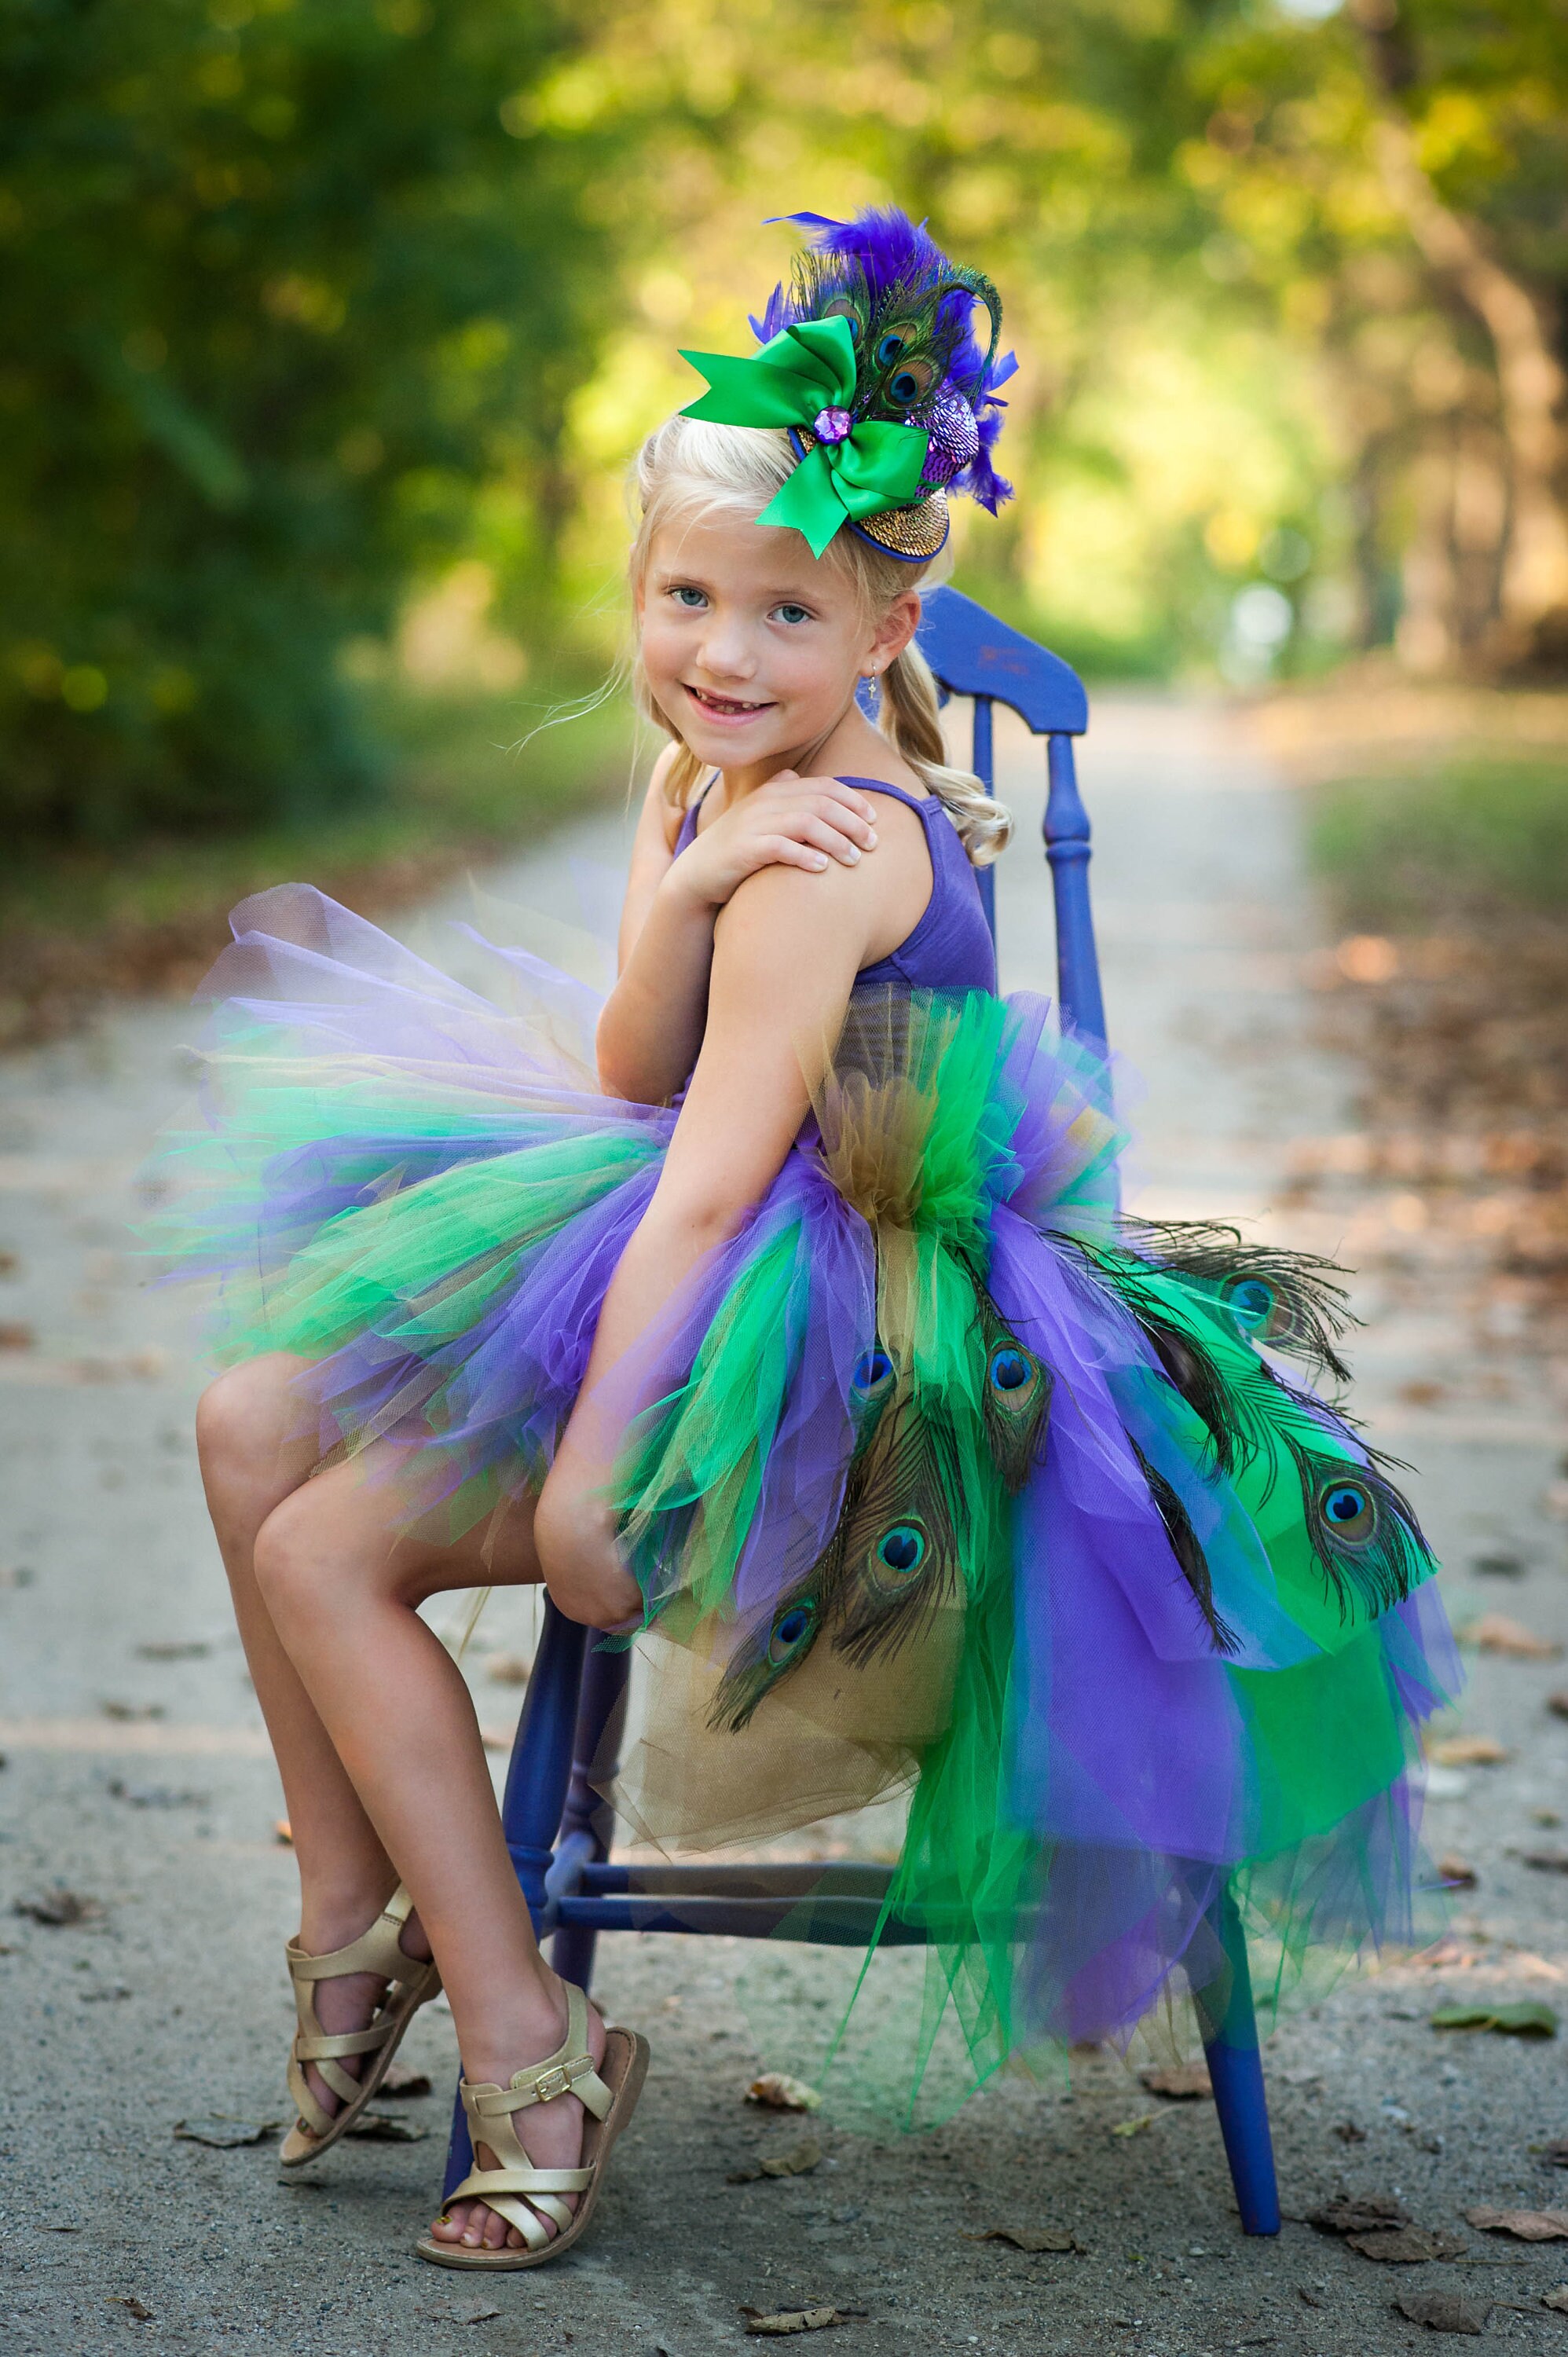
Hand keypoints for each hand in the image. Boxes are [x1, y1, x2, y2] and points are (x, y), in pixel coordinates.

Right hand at [668, 770, 878, 910]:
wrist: (697, 873)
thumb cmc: (738, 847)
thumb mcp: (760, 816)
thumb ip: (780, 796)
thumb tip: (797, 776)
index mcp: (774, 790)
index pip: (823, 786)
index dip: (853, 801)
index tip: (875, 820)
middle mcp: (765, 802)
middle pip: (821, 804)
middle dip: (852, 823)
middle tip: (873, 844)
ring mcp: (753, 824)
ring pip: (806, 823)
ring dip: (836, 841)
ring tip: (854, 859)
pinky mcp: (744, 849)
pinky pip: (780, 847)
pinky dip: (804, 855)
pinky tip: (822, 868)